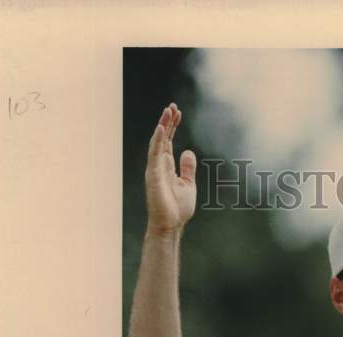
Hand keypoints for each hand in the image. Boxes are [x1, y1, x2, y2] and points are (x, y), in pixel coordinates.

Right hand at [145, 103, 196, 233]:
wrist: (171, 224)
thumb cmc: (178, 208)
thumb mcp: (188, 184)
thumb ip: (187, 168)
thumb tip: (188, 151)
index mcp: (167, 166)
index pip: (168, 141)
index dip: (173, 126)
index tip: (177, 112)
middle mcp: (159, 165)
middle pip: (162, 138)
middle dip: (167, 121)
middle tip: (172, 106)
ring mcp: (155, 169)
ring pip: (157, 142)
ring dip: (162, 126)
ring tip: (168, 111)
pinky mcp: (153, 176)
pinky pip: (154, 155)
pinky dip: (156, 141)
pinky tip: (160, 128)